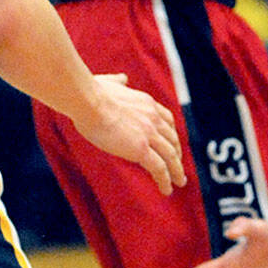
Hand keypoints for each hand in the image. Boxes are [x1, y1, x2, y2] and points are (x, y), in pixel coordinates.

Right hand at [72, 74, 186, 194]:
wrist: (89, 102)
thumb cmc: (92, 93)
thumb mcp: (109, 82)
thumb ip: (118, 81)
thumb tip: (123, 78)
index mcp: (146, 103)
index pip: (167, 120)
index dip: (171, 134)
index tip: (172, 144)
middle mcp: (153, 118)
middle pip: (172, 139)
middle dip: (177, 154)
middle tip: (178, 166)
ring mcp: (149, 134)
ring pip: (170, 156)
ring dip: (177, 171)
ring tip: (179, 182)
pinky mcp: (141, 149)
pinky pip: (159, 168)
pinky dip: (165, 180)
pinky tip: (166, 189)